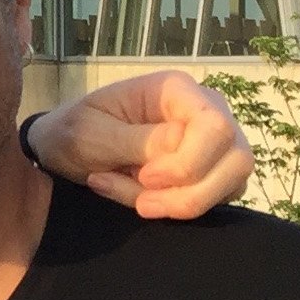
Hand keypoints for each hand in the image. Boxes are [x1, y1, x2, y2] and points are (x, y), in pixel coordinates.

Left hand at [30, 71, 252, 219]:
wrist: (63, 151)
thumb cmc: (73, 132)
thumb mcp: (91, 134)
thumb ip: (137, 140)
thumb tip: (181, 144)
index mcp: (176, 90)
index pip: (215, 126)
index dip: (186, 163)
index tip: (145, 177)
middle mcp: (206, 111)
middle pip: (237, 158)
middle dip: (188, 191)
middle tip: (141, 199)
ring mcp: (214, 143)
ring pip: (233, 182)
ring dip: (183, 203)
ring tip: (138, 202)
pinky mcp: (211, 172)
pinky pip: (218, 198)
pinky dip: (181, 209)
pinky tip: (144, 201)